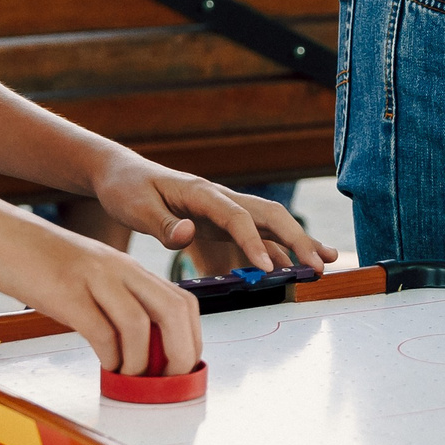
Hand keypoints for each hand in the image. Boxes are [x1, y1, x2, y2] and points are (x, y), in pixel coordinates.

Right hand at [0, 200, 201, 375]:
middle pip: (173, 311)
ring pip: (140, 324)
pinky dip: (110, 356)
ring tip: (131, 378)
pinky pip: (101, 330)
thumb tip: (133, 343)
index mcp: (128, 267)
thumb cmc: (38, 257)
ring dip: (142, 361)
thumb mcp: (88, 275)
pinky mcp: (65, 292)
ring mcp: (94, 278)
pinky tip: (106, 366)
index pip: (182, 300)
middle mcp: (119, 269)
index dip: (192, 336)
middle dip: (180, 352)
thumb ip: (111, 301)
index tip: (184, 365)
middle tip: (169, 379)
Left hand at [89, 152, 339, 275]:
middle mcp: (221, 199)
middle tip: (319, 265)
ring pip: (269, 225)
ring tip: (323, 263)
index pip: (237, 217)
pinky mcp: (218, 224)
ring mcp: (223, 211)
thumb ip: (163, 224)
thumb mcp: (136, 207)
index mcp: (202, 194)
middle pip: (269, 216)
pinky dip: (275, 252)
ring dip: (297, 243)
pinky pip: (253, 238)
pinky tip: (291, 268)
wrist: (121, 175)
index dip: (255, 243)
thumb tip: (189, 234)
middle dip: (298, 239)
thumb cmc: (127, 190)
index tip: (270, 270)